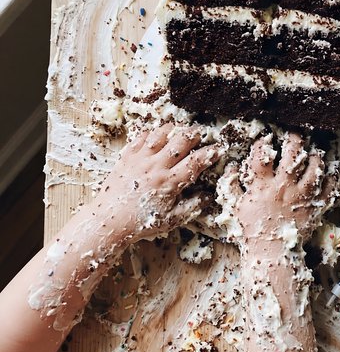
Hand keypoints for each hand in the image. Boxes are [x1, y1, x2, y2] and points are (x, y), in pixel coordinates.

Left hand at [93, 123, 220, 242]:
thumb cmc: (141, 223)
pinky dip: (150, 133)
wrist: (109, 220)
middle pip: (180, 141)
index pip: (195, 162)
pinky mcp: (127, 157)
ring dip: (172, 129)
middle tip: (200, 133)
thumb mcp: (171, 220)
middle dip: (193, 134)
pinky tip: (155, 135)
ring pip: (160, 134)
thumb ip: (192, 207)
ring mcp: (140, 159)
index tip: (218, 148)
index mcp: (170, 182)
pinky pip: (140, 137)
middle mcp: (156, 166)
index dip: (209, 153)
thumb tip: (207, 196)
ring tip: (178, 129)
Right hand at [227, 132, 338, 244]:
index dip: (262, 144)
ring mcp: (302, 197)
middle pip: (293, 154)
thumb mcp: (234, 207)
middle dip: (294, 139)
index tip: (264, 140)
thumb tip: (232, 165)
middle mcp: (284, 188)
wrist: (271, 254)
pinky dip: (332, 178)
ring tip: (313, 152)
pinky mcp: (315, 208)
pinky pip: (329, 190)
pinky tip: (331, 170)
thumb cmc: (250, 231)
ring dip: (315, 157)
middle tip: (295, 134)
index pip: (261, 156)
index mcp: (262, 186)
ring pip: (314, 169)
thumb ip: (230, 185)